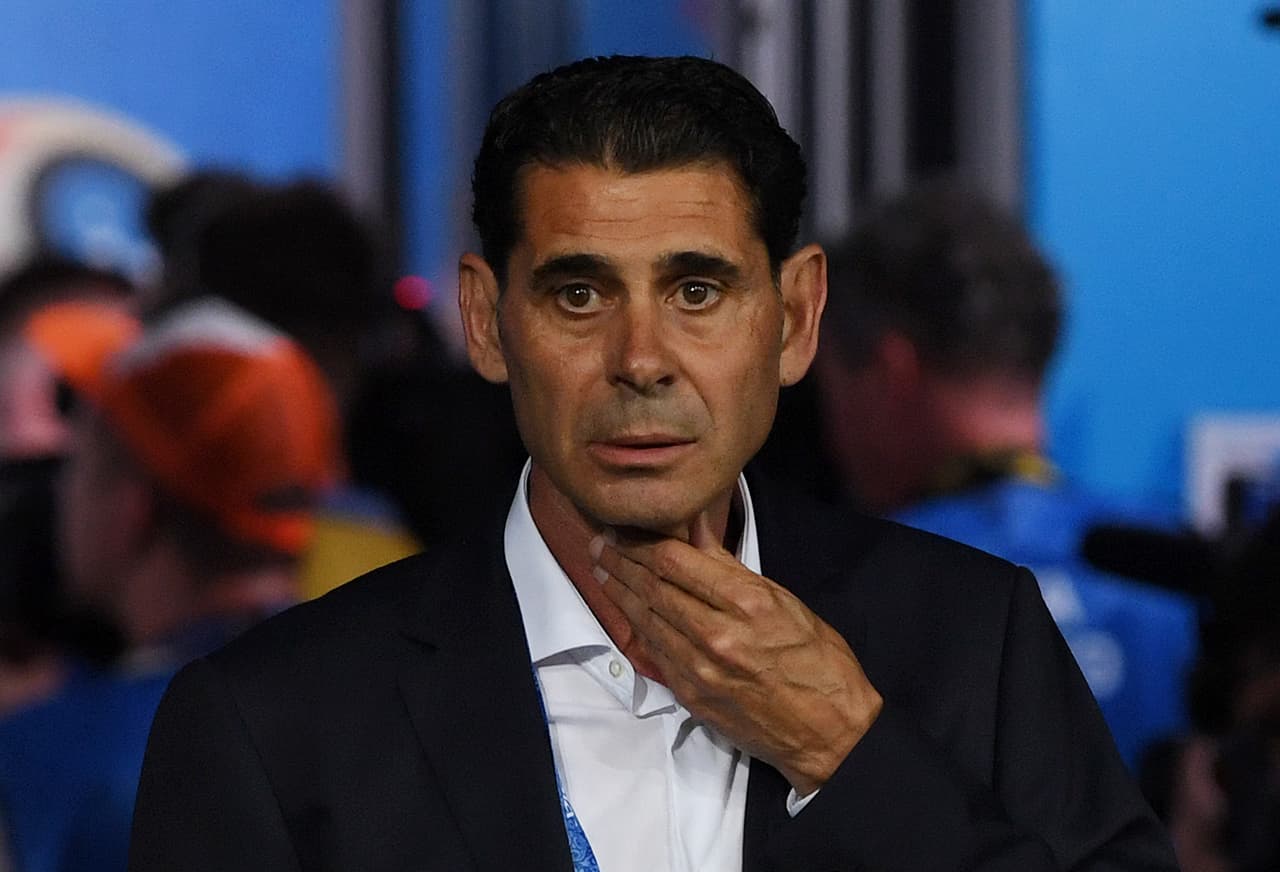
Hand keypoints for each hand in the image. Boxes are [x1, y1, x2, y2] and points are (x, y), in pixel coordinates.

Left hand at [590, 519, 882, 795]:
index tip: (624, 528)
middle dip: (621, 562)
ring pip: (646, 620)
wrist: (829, 730)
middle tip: (598, 543)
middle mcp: (717, 634)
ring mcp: (699, 669)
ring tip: (601, 570)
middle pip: (653, 587)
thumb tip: (696, 528)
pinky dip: (636, 627)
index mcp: (746, 604)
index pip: (675, 561)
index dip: (641, 541)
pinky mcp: (691, 695)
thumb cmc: (818, 660)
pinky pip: (654, 653)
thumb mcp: (783, 601)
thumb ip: (731, 567)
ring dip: (619, 592)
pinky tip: (624, 611)